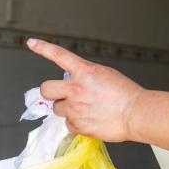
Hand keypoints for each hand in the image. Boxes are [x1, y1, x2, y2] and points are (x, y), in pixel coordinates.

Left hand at [27, 39, 145, 142]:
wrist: (136, 113)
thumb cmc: (125, 94)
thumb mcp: (103, 74)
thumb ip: (84, 77)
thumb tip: (72, 84)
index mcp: (84, 71)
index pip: (58, 55)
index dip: (43, 48)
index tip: (32, 43)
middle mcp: (75, 88)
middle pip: (46, 89)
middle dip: (52, 92)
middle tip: (62, 95)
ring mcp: (75, 108)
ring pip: (57, 109)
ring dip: (66, 109)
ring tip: (85, 109)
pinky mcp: (78, 125)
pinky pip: (68, 124)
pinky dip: (76, 123)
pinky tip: (90, 120)